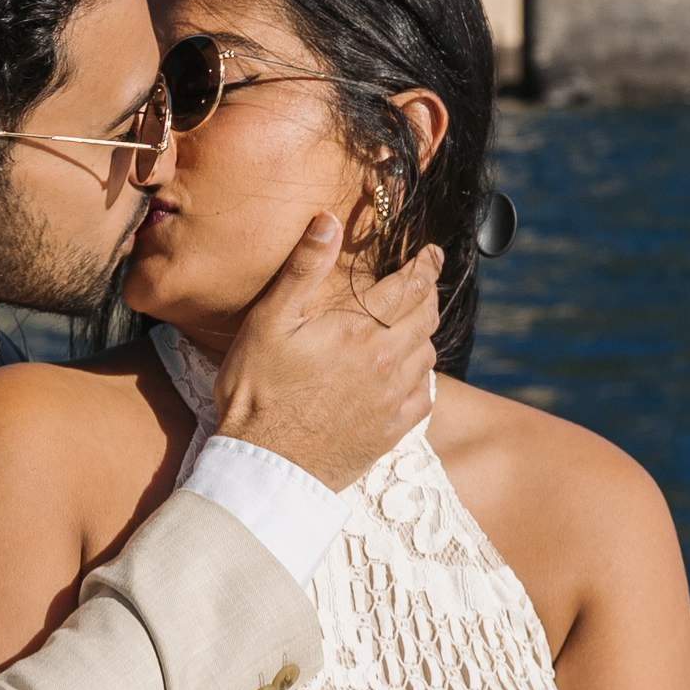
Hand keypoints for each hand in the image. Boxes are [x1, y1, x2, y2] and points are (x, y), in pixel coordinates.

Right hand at [212, 218, 441, 493]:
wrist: (265, 467)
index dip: (426, 264)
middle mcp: (386, 362)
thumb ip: (303, 270)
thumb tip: (328, 222)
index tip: (431, 253)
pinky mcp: (391, 431)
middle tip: (421, 284)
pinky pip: (425, 396)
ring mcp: (392, 399)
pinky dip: (423, 377)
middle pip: (426, 317)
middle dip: (427, 294)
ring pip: (428, 354)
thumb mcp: (269, 322)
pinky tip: (409, 374)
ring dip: (424, 333)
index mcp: (359, 330)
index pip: (411, 285)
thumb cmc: (258, 391)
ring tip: (411, 325)